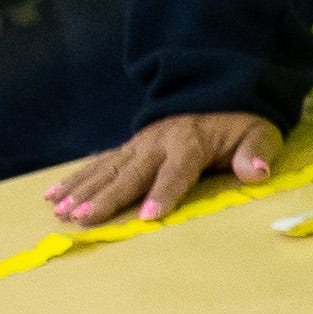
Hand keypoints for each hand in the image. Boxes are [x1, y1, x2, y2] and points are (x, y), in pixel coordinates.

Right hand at [50, 109, 281, 226]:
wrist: (215, 94)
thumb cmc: (239, 124)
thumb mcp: (259, 133)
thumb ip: (257, 152)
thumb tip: (256, 172)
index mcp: (190, 143)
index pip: (176, 171)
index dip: (163, 194)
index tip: (148, 216)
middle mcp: (157, 143)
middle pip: (130, 174)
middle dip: (106, 197)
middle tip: (83, 219)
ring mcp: (138, 145)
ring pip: (106, 169)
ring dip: (82, 191)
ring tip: (61, 212)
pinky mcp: (127, 149)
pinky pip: (97, 164)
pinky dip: (74, 180)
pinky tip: (52, 196)